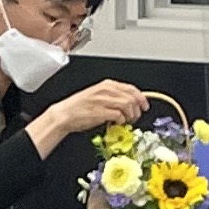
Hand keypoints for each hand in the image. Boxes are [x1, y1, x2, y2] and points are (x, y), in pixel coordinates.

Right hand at [30, 77, 150, 151]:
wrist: (64, 114)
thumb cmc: (78, 107)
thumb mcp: (97, 95)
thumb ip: (113, 96)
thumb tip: (129, 102)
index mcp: (106, 85)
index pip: (131, 88)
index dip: (141, 98)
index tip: (144, 105)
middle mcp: (105, 91)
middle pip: (132, 97)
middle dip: (137, 109)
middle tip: (135, 117)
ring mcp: (103, 101)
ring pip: (128, 105)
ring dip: (131, 115)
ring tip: (126, 121)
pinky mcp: (100, 112)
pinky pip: (119, 115)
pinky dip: (121, 121)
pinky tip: (117, 123)